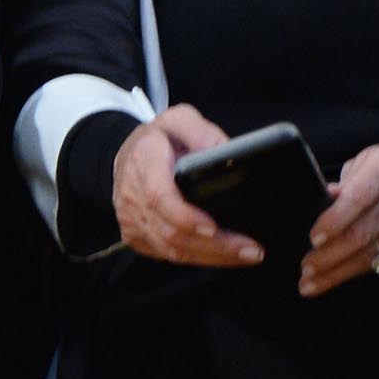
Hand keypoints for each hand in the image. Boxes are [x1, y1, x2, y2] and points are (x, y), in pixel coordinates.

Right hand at [112, 105, 257, 267]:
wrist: (127, 155)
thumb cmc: (159, 138)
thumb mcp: (179, 119)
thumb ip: (201, 132)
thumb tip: (226, 153)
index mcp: (144, 160)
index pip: (158, 195)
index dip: (185, 216)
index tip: (213, 227)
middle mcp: (132, 194)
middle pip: (171, 231)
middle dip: (214, 245)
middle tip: (251, 248)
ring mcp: (131, 219)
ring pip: (172, 249)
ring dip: (212, 257)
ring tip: (246, 255)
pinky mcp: (136, 236)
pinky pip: (168, 255)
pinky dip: (199, 259)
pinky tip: (224, 256)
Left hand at [299, 144, 378, 296]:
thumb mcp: (364, 162)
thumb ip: (343, 183)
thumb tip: (320, 198)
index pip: (358, 198)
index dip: (335, 220)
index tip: (314, 239)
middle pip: (363, 233)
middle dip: (330, 256)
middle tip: (305, 269)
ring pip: (373, 254)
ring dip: (340, 271)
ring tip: (312, 283)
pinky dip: (358, 272)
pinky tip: (337, 279)